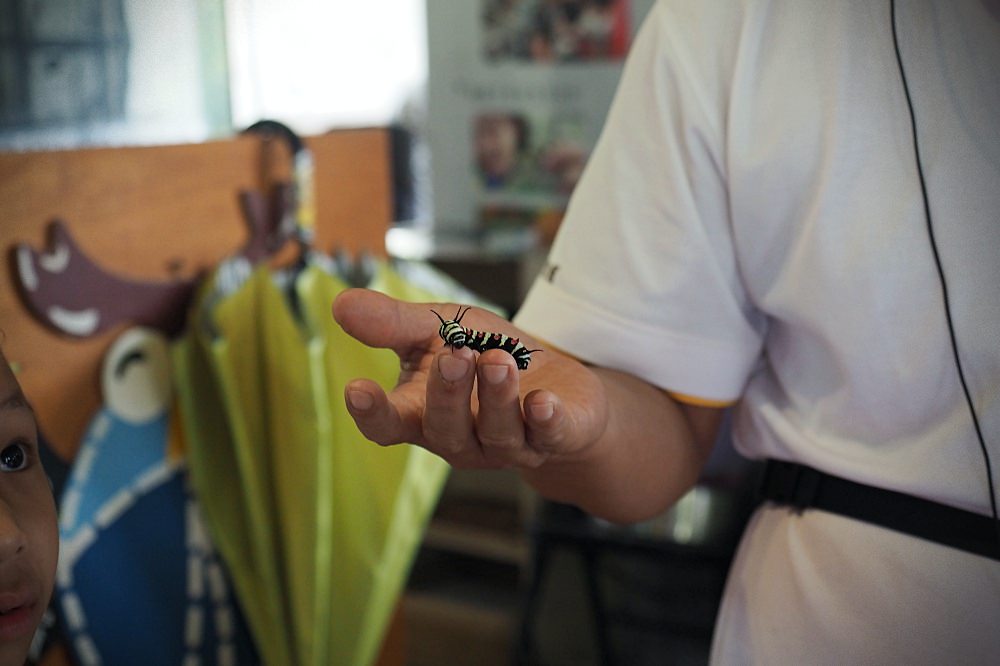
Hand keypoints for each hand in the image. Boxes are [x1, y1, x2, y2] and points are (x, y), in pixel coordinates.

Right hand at [332, 289, 608, 469]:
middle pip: (446, 429)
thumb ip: (394, 323)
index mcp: (422, 413)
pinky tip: (543, 402)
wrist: (555, 378)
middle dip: (448, 393)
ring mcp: (508, 444)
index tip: (356, 388)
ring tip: (498, 360)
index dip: (371, 413)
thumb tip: (340, 303)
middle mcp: (461, 437)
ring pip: (496, 433)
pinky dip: (546, 421)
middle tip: (454, 355)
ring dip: (495, 398)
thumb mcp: (440, 329)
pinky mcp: (555, 438)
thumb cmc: (485, 354)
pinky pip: (548, 437)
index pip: (388, 425)